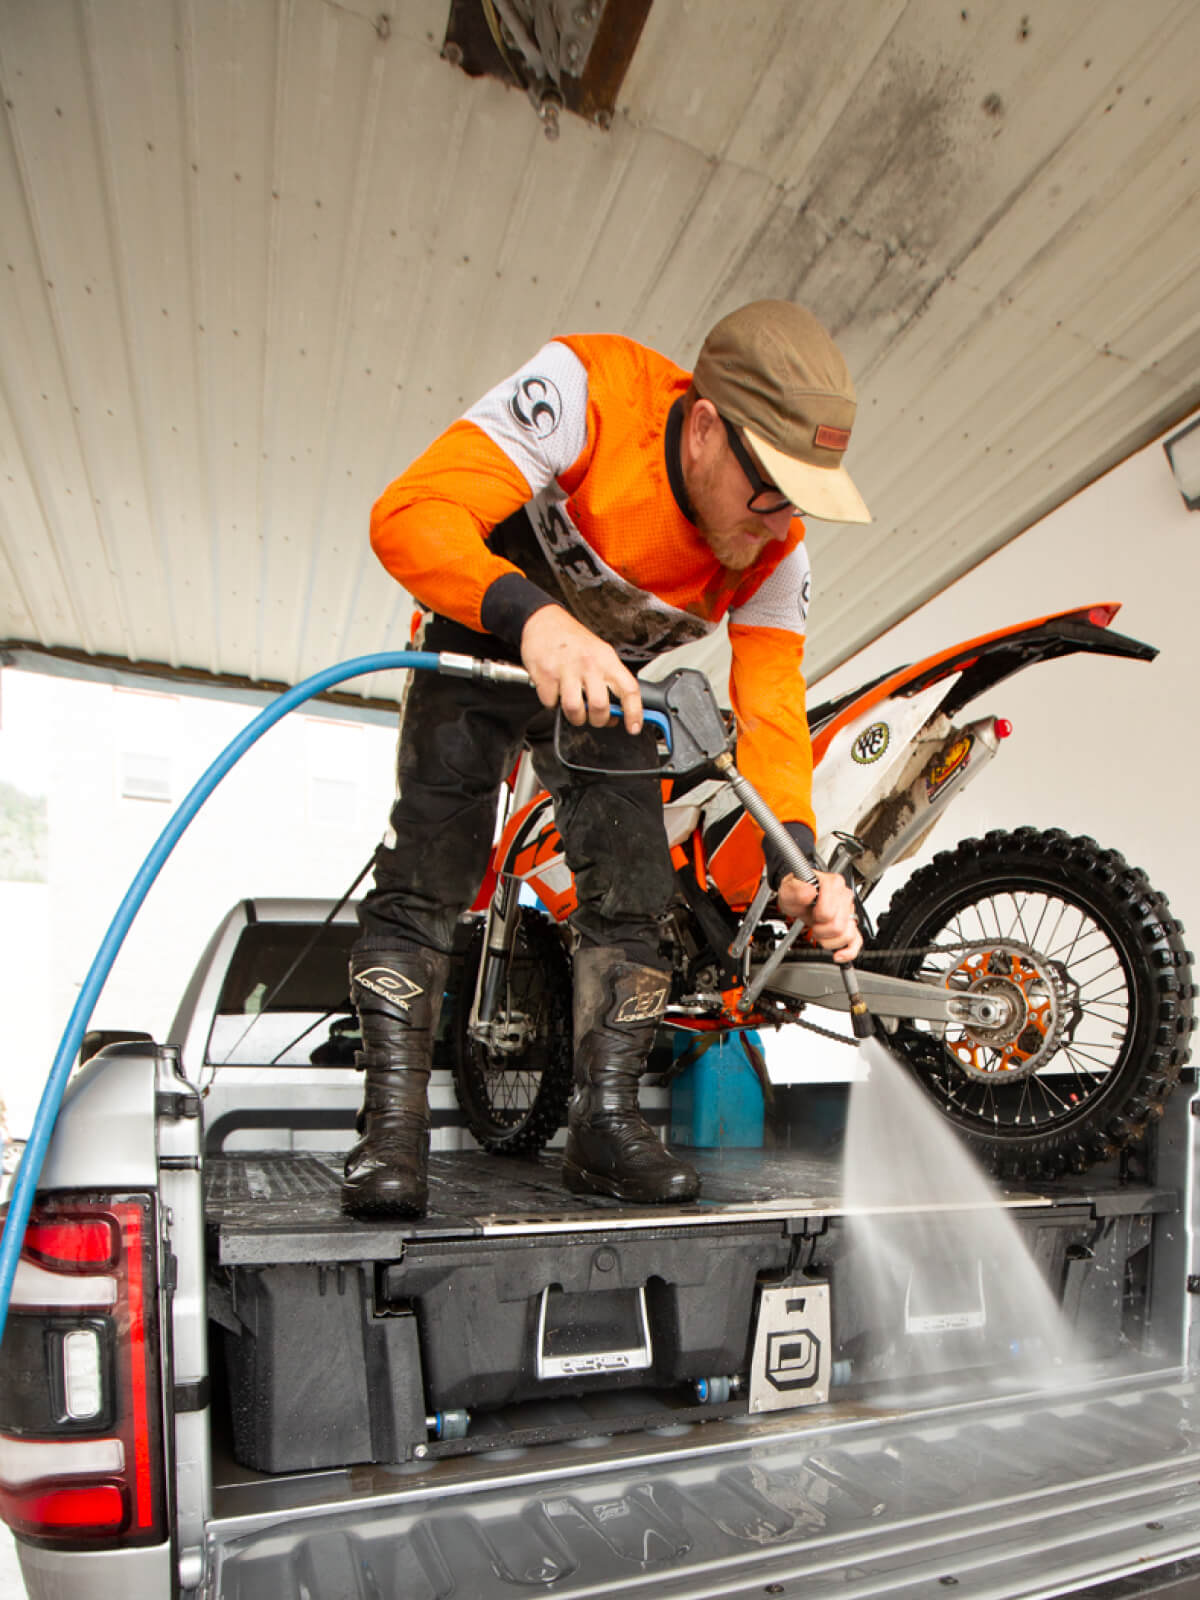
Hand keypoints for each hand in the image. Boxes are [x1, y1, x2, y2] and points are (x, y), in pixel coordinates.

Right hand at [520, 605, 643, 732]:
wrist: (543, 621)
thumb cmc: (573, 640)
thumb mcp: (600, 653)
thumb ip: (609, 681)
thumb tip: (616, 714)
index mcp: (606, 659)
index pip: (629, 689)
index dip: (634, 712)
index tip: (634, 727)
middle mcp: (589, 664)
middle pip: (600, 706)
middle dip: (598, 720)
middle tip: (594, 717)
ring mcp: (566, 669)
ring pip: (574, 710)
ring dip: (575, 717)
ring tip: (574, 708)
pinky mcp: (545, 675)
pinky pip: (551, 703)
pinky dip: (553, 704)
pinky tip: (555, 692)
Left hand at [777, 870, 861, 963]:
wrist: (798, 897)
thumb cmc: (797, 892)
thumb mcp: (788, 888)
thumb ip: (796, 889)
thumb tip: (809, 892)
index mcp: (833, 883)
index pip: (829, 911)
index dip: (817, 916)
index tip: (811, 911)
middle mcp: (844, 896)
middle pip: (839, 926)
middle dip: (821, 929)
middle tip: (813, 921)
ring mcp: (849, 911)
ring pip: (848, 935)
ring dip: (829, 939)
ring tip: (820, 930)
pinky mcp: (850, 925)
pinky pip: (856, 942)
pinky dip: (848, 951)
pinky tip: (837, 955)